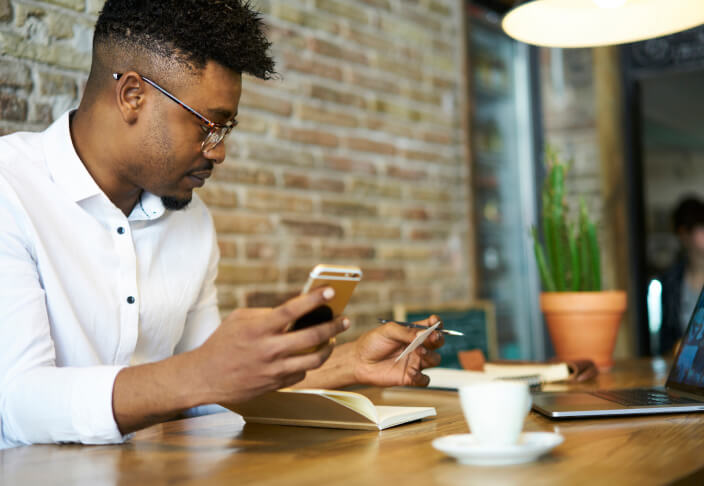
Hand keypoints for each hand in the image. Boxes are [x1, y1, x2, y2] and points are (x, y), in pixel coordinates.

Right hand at [192, 287, 349, 404]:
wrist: (204, 377)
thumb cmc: (221, 343)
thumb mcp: (239, 320)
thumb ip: (266, 314)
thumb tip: (294, 311)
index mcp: (258, 328)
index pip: (292, 310)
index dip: (313, 299)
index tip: (331, 290)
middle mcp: (268, 349)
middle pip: (312, 336)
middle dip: (334, 325)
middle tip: (344, 319)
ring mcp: (273, 369)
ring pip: (314, 359)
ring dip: (329, 347)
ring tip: (333, 339)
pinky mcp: (275, 385)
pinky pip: (302, 373)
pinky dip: (308, 363)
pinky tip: (308, 356)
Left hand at [351, 316, 443, 386]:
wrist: (359, 361)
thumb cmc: (372, 343)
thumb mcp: (388, 331)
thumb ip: (406, 332)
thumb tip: (423, 334)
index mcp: (413, 332)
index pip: (432, 326)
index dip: (437, 323)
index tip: (435, 322)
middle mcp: (417, 346)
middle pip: (437, 343)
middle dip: (437, 339)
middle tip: (431, 337)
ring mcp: (415, 362)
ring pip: (435, 360)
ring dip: (431, 356)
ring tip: (419, 352)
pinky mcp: (410, 377)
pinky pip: (424, 379)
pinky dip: (421, 377)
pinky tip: (411, 372)